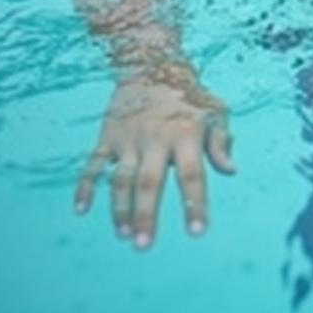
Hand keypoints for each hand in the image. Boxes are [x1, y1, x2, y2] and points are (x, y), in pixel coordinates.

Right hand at [74, 68, 234, 248]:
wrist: (153, 66)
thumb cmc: (190, 96)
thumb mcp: (215, 111)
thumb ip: (221, 142)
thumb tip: (231, 170)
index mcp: (186, 135)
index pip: (193, 175)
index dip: (194, 204)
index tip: (197, 232)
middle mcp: (156, 139)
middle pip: (150, 181)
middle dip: (146, 214)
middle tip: (144, 246)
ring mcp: (129, 138)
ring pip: (120, 178)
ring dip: (120, 208)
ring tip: (125, 235)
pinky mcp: (108, 137)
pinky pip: (92, 164)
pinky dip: (84, 186)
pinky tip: (81, 209)